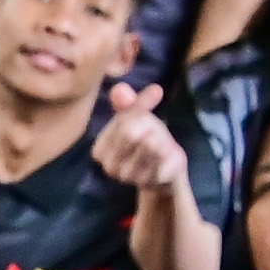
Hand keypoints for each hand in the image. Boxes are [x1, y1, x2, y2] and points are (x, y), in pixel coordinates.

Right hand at [85, 77, 182, 196]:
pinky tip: (166, 157)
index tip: (155, 97)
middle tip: (153, 131)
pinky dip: (170, 151)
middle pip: (131, 132)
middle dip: (148, 126)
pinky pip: (164, 157)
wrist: (165, 171)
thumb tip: (120, 87)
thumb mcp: (135, 118)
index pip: (121, 121)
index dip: (141, 108)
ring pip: (150, 144)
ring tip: (159, 146)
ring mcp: (130, 178)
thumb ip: (127, 103)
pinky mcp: (151, 182)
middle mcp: (110, 167)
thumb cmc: (146, 140)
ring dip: (161, 139)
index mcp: (99, 150)